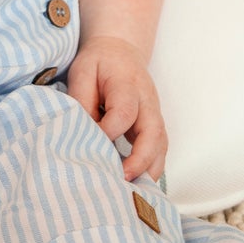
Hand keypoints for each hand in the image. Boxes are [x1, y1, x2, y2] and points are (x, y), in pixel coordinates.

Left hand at [66, 35, 167, 182]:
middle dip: (140, 159)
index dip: (108, 131)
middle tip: (122, 179)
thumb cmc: (98, 62)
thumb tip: (84, 132)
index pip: (124, 112)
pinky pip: (160, 148)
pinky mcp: (154, 124)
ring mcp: (155, 113)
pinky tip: (138, 185)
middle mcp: (147, 100)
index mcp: (127, 83)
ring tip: (133, 192)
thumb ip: (82, 100)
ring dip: (150, 169)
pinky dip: (152, 168)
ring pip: (162, 144)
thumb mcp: (82, 72)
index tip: (91, 144)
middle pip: (153, 132)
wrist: (121, 50)